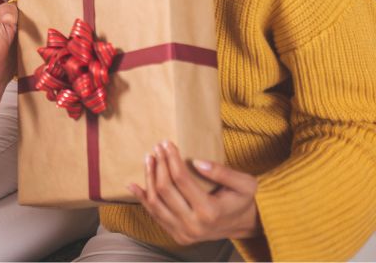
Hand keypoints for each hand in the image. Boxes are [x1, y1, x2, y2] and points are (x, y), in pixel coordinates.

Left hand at [130, 140, 260, 244]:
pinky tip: (133, 184)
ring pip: (155, 202)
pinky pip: (154, 214)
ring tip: (149, 158)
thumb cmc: (244, 200)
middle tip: (157, 147)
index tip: (166, 143)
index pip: (181, 180)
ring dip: (148, 178)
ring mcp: (183, 233)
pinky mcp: (176, 235)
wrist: (244, 225)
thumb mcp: (245, 184)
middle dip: (159, 165)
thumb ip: (223, 172)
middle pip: (165, 190)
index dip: (171, 159)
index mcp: (210, 212)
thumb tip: (197, 162)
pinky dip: (142, 198)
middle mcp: (194, 226)